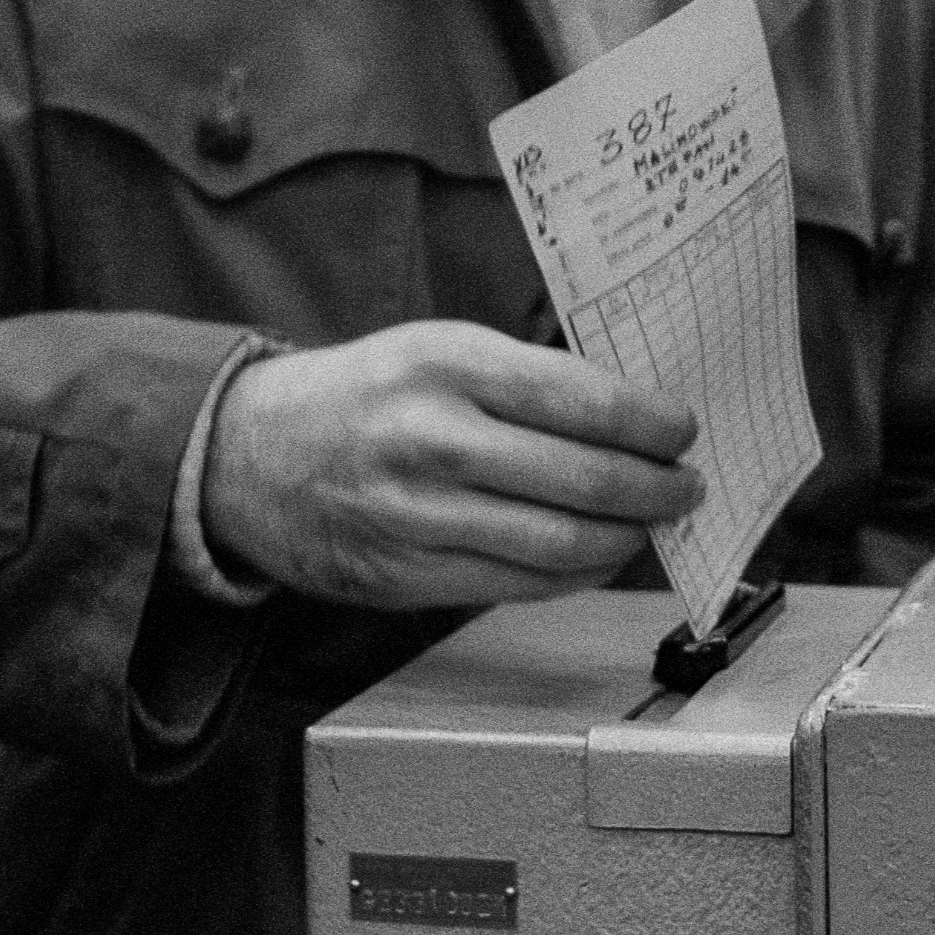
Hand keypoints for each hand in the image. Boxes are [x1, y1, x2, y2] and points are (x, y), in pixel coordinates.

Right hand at [202, 321, 703, 608]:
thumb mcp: (437, 349)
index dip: (651, 425)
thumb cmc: (367, 395)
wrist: (248, 455)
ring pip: (560, 543)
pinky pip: (521, 585)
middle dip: (656, 489)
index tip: (683, 431)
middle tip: (686, 486)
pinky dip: (578, 573)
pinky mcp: (407, 576)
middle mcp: (433, 439)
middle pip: (584, 479)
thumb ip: (527, 380)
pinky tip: (600, 554)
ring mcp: (418, 516)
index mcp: (447, 363)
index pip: (582, 400)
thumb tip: (633, 421)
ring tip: (652, 524)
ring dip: (627, 538)